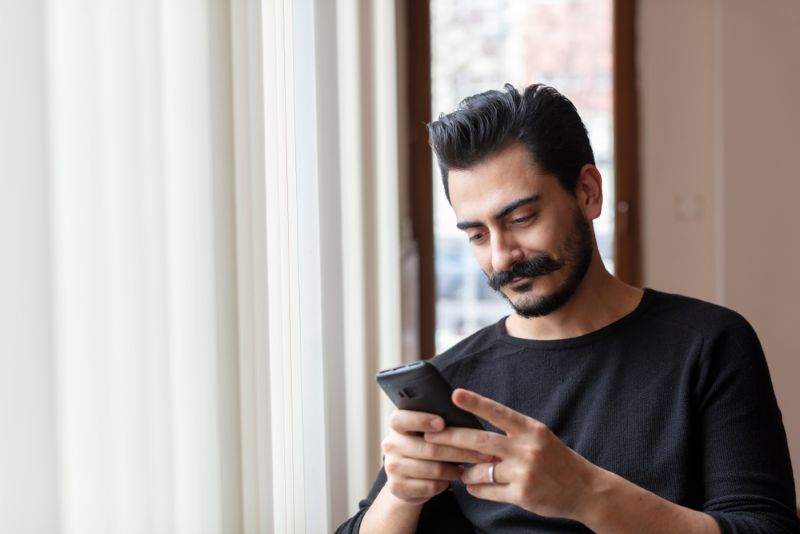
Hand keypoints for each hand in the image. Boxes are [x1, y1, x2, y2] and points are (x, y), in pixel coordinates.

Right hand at [381, 409, 494, 504]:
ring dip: (454, 470)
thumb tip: (466, 423)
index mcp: (396, 425)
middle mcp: (390, 444)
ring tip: (468, 467)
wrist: (406, 477)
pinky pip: (429, 486)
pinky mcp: (398, 487)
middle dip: (458, 450)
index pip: (402, 419)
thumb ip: (438, 424)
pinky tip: (451, 478)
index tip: (442, 423)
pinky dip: (444, 483)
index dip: (422, 420)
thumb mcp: (425, 431)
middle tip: (481, 452)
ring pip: (432, 469)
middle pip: (428, 448)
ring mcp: (392, 467)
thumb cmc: (424, 446)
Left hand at [423, 389, 598, 520]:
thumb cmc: (556, 459)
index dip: (475, 403)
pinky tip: (473, 486)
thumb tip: (474, 433)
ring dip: (465, 471)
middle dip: (450, 438)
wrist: (585, 489)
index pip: (498, 412)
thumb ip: (510, 433)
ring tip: (460, 471)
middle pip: (479, 441)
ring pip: (479, 470)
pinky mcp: (522, 494)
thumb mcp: (538, 437)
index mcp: (531, 428)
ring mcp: (524, 472)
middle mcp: (527, 448)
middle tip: (429, 436)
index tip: (455, 395)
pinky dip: (476, 488)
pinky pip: (487, 490)